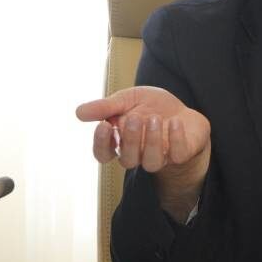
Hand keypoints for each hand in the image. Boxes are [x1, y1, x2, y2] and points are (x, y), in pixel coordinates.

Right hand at [76, 86, 210, 220]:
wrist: (183, 110)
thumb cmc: (151, 107)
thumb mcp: (128, 100)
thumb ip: (106, 107)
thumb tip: (79, 112)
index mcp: (120, 142)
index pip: (103, 154)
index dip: (101, 144)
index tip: (104, 125)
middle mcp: (137, 154)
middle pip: (127, 159)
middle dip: (130, 139)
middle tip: (135, 118)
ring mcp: (160, 157)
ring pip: (151, 162)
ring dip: (152, 141)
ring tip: (155, 119)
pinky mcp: (181, 155)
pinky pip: (177, 155)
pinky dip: (176, 139)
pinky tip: (176, 121)